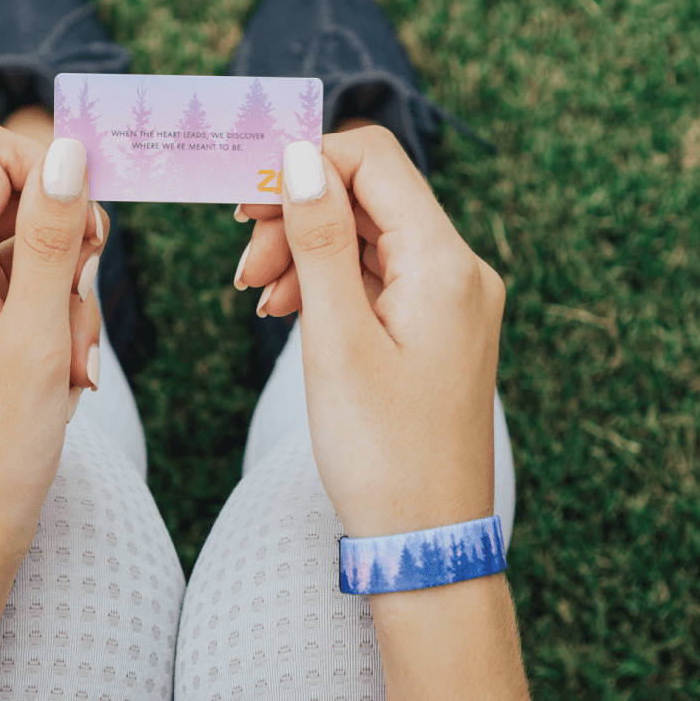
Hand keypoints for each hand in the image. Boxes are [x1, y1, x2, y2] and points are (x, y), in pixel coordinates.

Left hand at [0, 125, 107, 559]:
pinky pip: (31, 300)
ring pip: (37, 257)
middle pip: (23, 205)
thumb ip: (51, 237)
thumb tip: (67, 150)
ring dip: (72, 304)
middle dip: (70, 254)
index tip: (90, 237)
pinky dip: (60, 331)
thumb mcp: (34, 336)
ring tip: (67, 370)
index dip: (54, 176)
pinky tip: (62, 382)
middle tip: (74, 316)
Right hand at [235, 127, 504, 536]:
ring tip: (255, 296)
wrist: (423, 542)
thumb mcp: (336, 339)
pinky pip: (373, 278)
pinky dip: (326, 284)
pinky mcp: (432, 324)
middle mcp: (458, 270)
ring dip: (304, 252)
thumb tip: (301, 158)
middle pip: (366, 199)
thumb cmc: (381, 452)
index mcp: (445, 264)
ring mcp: (448, 298)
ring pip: (365, 239)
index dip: (306, 162)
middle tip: (242, 260)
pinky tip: (284, 310)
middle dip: (296, 216)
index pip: (374, 162)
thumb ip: (320, 240)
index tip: (247, 195)